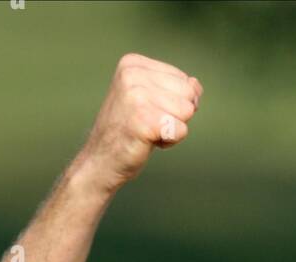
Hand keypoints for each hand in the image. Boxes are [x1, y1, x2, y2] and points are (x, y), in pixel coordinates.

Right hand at [78, 53, 202, 194]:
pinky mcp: (144, 121)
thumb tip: (196, 86)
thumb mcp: (148, 100)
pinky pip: (180, 130)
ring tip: (146, 133)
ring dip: (172, 129)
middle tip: (147, 125)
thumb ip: (174, 88)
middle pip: (188, 93)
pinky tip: (147, 142)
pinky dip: (169, 142)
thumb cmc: (127, 133)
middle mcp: (133, 75)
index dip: (172, 103)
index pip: (182, 79)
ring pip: (187, 111)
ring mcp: (137, 97)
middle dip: (175, 115)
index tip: (146, 113)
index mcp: (132, 63)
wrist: (99, 163)